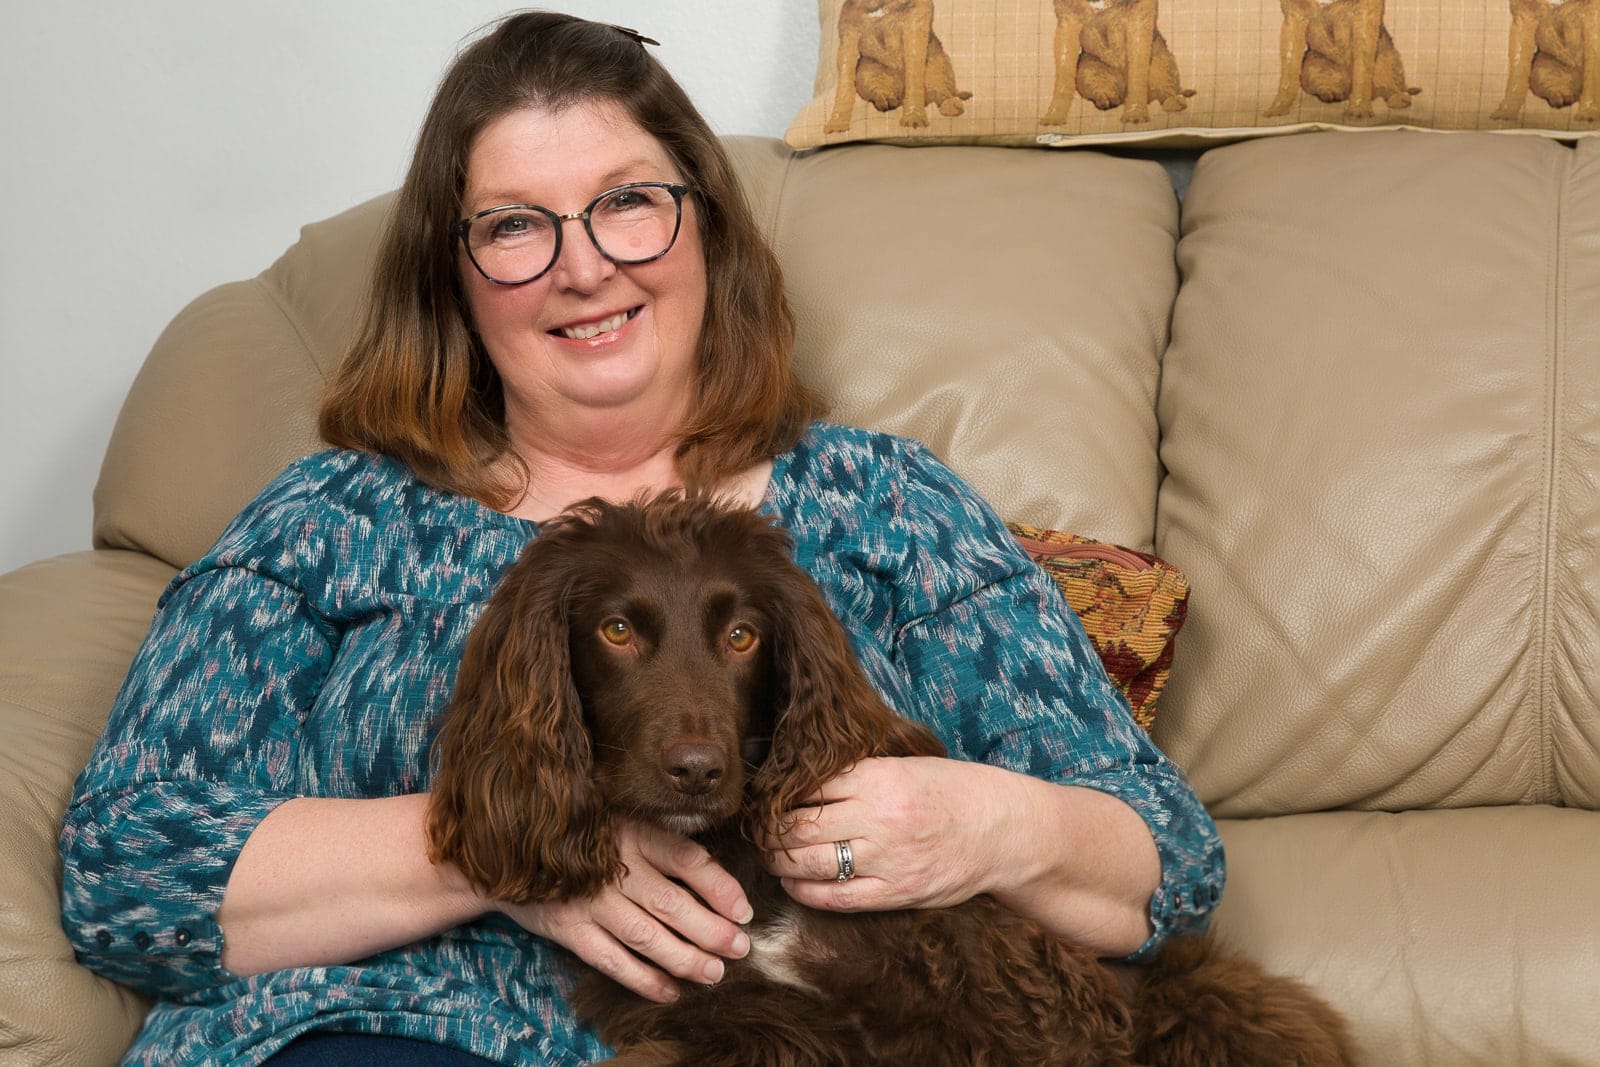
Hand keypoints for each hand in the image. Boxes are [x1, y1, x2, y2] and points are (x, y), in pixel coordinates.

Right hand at [498, 820, 751, 1002]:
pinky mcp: (569, 929)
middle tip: (740, 948)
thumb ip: (660, 843)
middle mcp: (613, 867)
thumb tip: (715, 876)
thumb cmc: (585, 836)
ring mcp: (590, 901)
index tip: (744, 910)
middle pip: (672, 904)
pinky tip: (669, 991)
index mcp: (632, 833)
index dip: (720, 887)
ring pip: (646, 937)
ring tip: (714, 973)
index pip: (686, 858)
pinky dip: (642, 979)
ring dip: (684, 959)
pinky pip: (611, 960)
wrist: (513, 851)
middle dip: (711, 931)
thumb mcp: (622, 822)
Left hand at [761, 756, 1011, 912]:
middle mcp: (879, 817)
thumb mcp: (906, 765)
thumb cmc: (951, 792)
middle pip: (799, 826)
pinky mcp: (895, 892)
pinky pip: (836, 898)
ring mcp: (887, 858)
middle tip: (759, 832)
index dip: (778, 795)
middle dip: (770, 831)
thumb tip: (803, 779)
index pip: (807, 786)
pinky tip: (794, 885)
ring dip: (780, 862)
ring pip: (810, 862)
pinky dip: (805, 892)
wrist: (1002, 830)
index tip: (765, 799)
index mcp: (878, 777)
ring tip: (771, 857)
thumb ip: (859, 774)